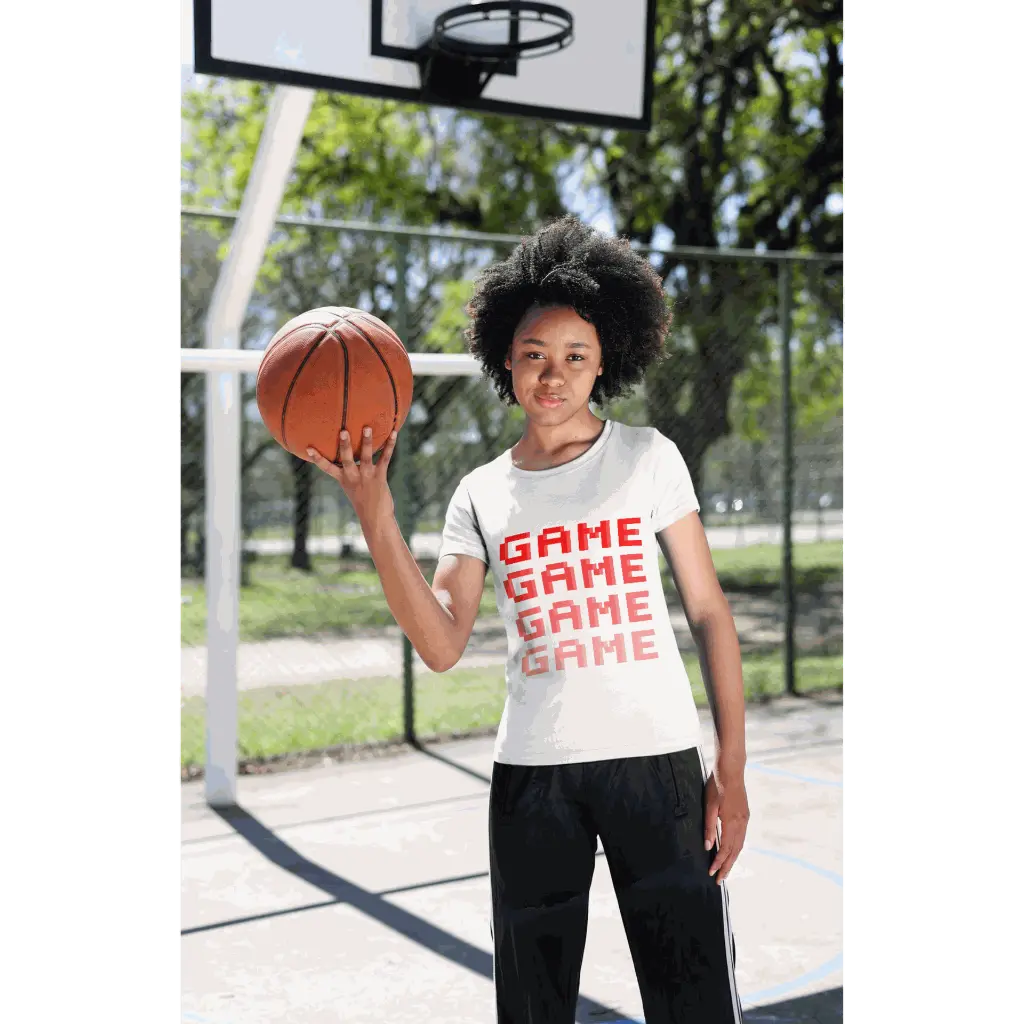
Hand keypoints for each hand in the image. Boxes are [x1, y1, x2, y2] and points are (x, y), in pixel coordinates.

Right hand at [306, 427, 397, 524]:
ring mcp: (366, 476)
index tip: (308, 448)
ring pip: (365, 456)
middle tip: (343, 431)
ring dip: (367, 441)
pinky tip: (394, 433)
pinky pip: (385, 458)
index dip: (317, 459)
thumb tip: (351, 456)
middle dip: (344, 445)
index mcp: (343, 479)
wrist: (375, 518)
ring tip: (367, 428)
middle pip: (346, 459)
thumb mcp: (352, 487)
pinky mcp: (380, 476)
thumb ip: (351, 473)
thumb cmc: (363, 502)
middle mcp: (353, 477)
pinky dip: (390, 445)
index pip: (327, 468)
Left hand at [703, 766, 748, 884]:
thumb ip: (709, 827)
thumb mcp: (709, 806)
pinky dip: (737, 848)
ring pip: (740, 845)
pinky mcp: (745, 815)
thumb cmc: (717, 786)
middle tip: (720, 879)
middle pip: (735, 851)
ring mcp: (745, 819)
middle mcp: (741, 823)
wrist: (731, 771)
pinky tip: (732, 851)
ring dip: (733, 859)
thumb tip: (708, 846)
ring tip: (726, 870)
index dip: (719, 863)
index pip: (725, 849)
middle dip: (727, 866)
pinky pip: (742, 837)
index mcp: (731, 822)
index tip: (712, 873)